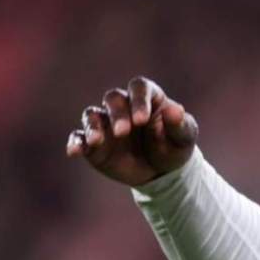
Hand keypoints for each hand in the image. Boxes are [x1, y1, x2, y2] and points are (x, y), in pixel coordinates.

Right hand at [65, 77, 199, 185]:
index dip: (138, 100)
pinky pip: (79, 137)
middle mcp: (124, 106)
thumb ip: (180, 124)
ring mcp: (106, 123)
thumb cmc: (174, 147)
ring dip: (93, 126)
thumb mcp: (184, 138)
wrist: (162, 171)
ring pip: (92, 115)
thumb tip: (176, 110)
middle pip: (113, 98)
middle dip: (117, 114)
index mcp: (148, 98)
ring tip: (97, 141)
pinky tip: (75, 151)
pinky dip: (76, 142)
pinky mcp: (94, 142)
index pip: (139, 87)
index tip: (142, 120)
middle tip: (123, 132)